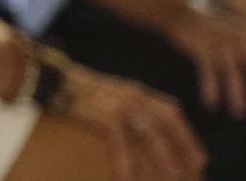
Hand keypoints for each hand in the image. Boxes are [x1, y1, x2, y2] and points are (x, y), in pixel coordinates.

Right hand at [59, 65, 205, 180]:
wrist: (47, 75)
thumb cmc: (71, 87)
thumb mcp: (104, 93)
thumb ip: (122, 105)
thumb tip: (132, 129)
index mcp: (135, 91)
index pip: (170, 111)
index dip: (187, 134)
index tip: (199, 155)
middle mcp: (132, 95)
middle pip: (168, 121)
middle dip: (185, 145)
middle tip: (197, 168)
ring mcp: (118, 103)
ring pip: (151, 131)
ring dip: (164, 156)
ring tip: (173, 177)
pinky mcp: (102, 112)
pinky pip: (120, 140)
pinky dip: (126, 160)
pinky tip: (127, 178)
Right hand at [167, 0, 245, 117]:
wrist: (180, 12)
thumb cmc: (212, 24)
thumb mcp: (239, 26)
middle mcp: (239, 37)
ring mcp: (220, 43)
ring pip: (232, 71)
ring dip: (236, 92)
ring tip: (239, 113)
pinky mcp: (201, 49)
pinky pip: (208, 72)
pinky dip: (210, 89)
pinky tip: (211, 105)